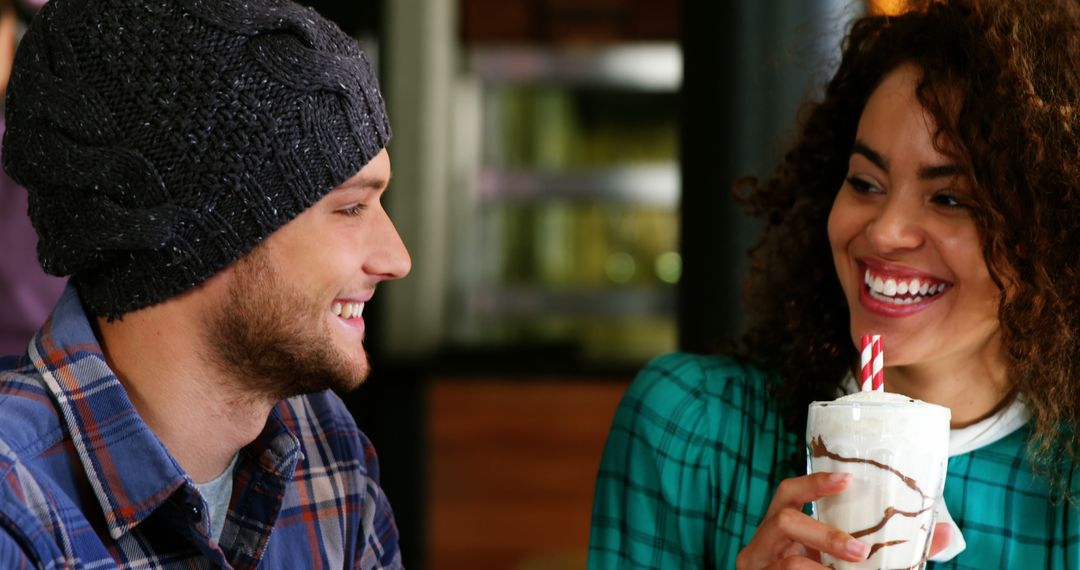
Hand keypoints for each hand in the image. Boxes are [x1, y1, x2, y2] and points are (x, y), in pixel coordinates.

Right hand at [736, 472, 952, 568]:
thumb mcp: (849, 563)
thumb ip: (892, 550)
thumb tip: (946, 533)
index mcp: (783, 529)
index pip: (789, 493)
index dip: (814, 483)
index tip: (849, 479)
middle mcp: (764, 543)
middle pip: (782, 517)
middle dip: (825, 534)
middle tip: (860, 552)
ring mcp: (757, 566)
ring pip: (787, 558)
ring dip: (822, 565)